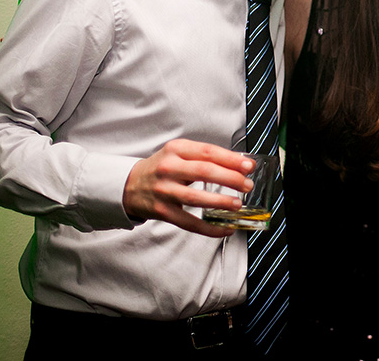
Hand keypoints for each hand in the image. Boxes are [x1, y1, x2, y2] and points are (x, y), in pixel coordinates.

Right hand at [123, 139, 254, 236]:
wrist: (129, 185)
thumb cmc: (162, 168)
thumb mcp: (179, 153)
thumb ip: (204, 157)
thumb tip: (239, 166)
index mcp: (176, 149)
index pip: (208, 152)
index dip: (231, 159)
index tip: (249, 166)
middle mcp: (168, 168)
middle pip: (204, 172)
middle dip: (230, 178)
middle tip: (247, 185)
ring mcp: (164, 190)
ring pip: (196, 198)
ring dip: (220, 201)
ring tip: (238, 204)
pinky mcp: (162, 211)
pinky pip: (189, 222)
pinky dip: (209, 228)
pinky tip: (225, 229)